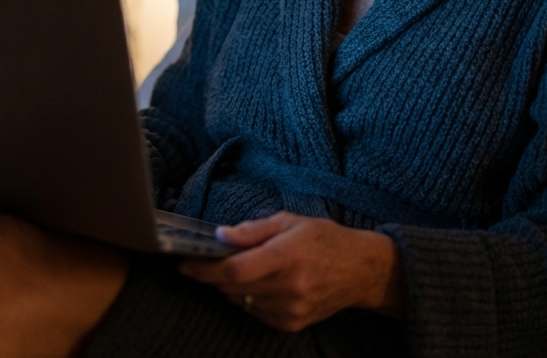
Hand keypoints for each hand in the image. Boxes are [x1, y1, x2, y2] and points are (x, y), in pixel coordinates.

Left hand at [178, 211, 401, 331]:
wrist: (361, 271)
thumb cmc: (325, 240)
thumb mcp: (290, 222)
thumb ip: (252, 230)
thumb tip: (220, 235)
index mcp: (287, 256)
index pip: (235, 270)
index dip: (205, 269)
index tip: (186, 263)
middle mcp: (288, 287)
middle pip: (233, 287)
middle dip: (213, 275)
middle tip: (204, 262)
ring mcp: (290, 309)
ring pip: (241, 300)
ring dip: (231, 286)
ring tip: (243, 268)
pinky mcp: (292, 324)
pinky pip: (255, 311)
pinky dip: (249, 297)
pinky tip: (262, 283)